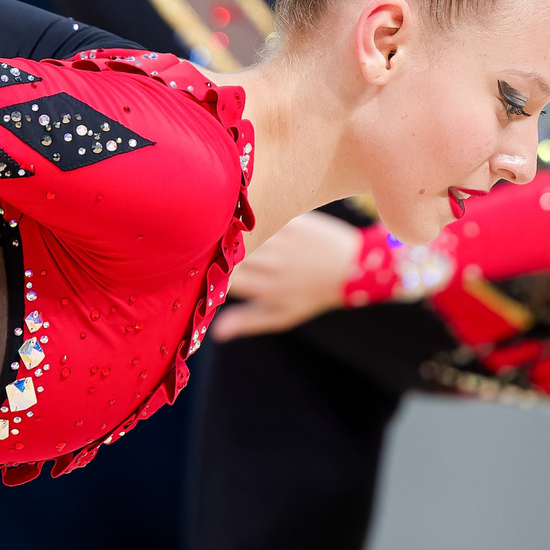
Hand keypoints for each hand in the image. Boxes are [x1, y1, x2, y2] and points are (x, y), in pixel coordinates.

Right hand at [213, 211, 362, 340]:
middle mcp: (273, 264)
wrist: (353, 266)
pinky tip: (240, 215)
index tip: (197, 273)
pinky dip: (248, 218)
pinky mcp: (291, 220)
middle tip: (200, 249)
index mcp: (266, 289)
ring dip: (229, 232)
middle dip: (213, 252)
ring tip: (217, 231)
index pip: (224, 280)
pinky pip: (261, 217)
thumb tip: (216, 333)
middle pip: (229, 254)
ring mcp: (282, 240)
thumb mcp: (282, 315)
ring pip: (242, 233)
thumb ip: (248, 322)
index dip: (208, 275)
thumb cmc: (311, 295)